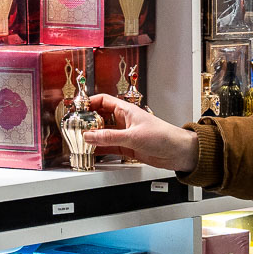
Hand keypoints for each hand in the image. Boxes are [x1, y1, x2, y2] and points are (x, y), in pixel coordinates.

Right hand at [83, 95, 199, 172]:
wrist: (179, 152)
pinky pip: (108, 146)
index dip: (89, 103)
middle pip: (100, 118)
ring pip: (102, 133)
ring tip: (78, 141)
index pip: (103, 101)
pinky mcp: (127, 147)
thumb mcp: (133, 136)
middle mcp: (124, 121)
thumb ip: (110, 137)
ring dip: (92, 137)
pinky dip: (99, 149)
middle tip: (74, 128)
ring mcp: (125, 134)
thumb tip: (89, 136)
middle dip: (87, 122)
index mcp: (127, 110)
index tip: (76, 110)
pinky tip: (91, 152)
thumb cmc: (164, 136)